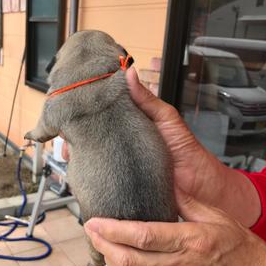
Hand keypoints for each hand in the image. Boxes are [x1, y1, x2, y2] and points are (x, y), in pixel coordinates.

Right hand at [62, 67, 260, 226]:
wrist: (200, 192)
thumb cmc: (188, 154)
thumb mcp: (168, 120)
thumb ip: (147, 99)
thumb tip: (129, 73)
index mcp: (132, 124)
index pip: (104, 113)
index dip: (88, 110)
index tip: (73, 105)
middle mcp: (122, 143)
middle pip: (92, 136)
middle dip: (75, 134)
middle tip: (66, 133)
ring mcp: (119, 164)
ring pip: (90, 157)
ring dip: (77, 155)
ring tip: (69, 151)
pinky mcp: (119, 184)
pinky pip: (98, 178)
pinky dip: (86, 175)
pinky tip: (79, 171)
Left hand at [85, 197, 265, 265]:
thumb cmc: (243, 248)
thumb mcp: (217, 215)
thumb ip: (187, 199)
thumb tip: (166, 181)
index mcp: (191, 241)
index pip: (142, 235)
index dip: (113, 229)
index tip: (96, 220)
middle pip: (130, 260)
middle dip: (104, 244)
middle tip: (91, 230)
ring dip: (111, 265)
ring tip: (102, 247)